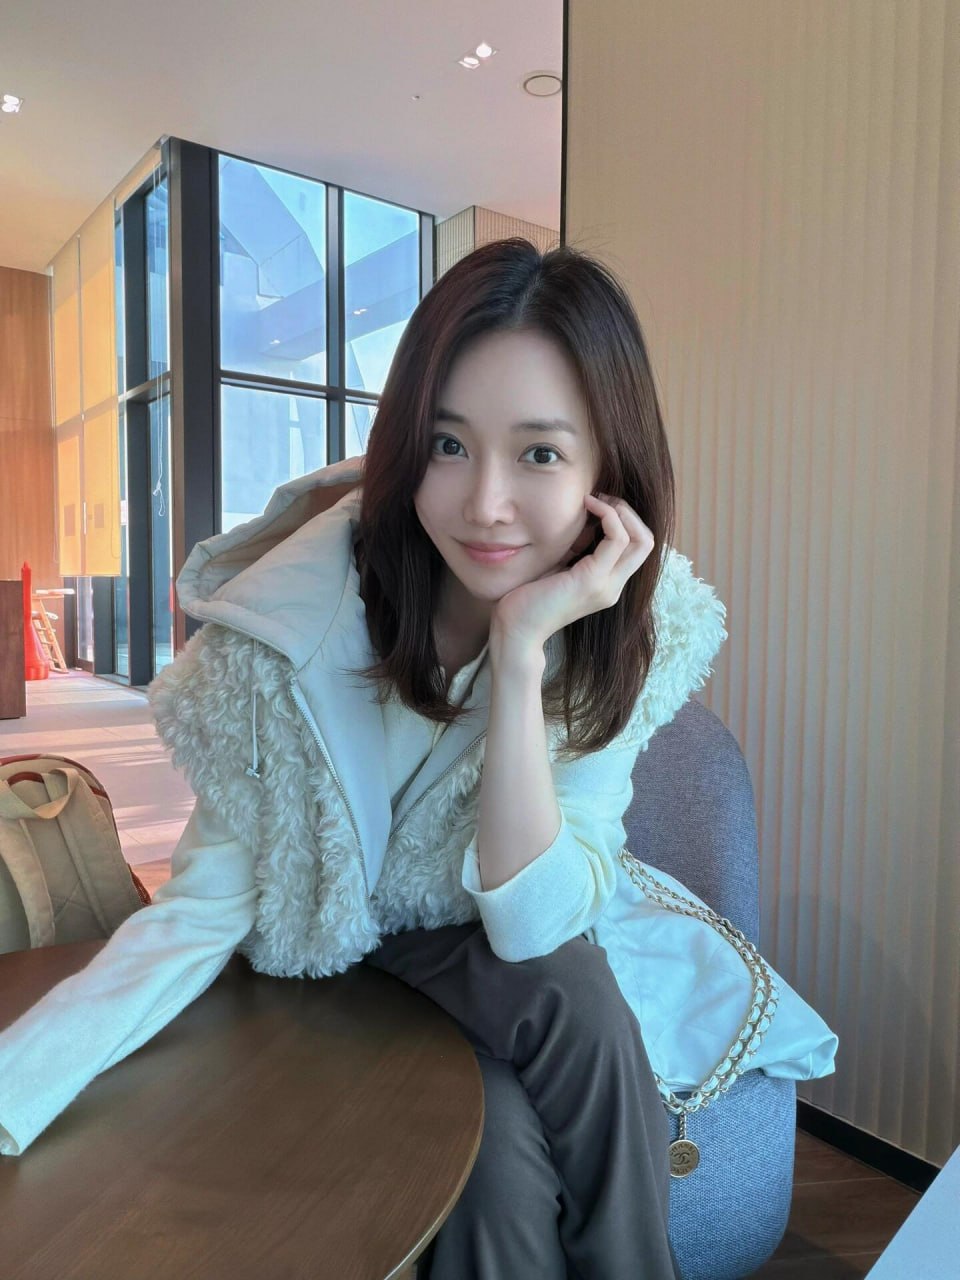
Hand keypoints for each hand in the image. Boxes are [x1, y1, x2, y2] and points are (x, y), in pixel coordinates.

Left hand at [490, 492, 655, 652]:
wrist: (516, 629)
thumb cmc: (528, 596)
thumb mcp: (560, 564)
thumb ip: (578, 547)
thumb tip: (588, 519)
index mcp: (607, 584)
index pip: (638, 547)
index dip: (625, 519)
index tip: (597, 504)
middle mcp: (613, 587)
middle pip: (647, 542)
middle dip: (628, 512)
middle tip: (600, 498)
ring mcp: (606, 585)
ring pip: (640, 539)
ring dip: (620, 510)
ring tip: (594, 500)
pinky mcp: (592, 580)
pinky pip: (617, 539)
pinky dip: (608, 516)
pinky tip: (587, 505)